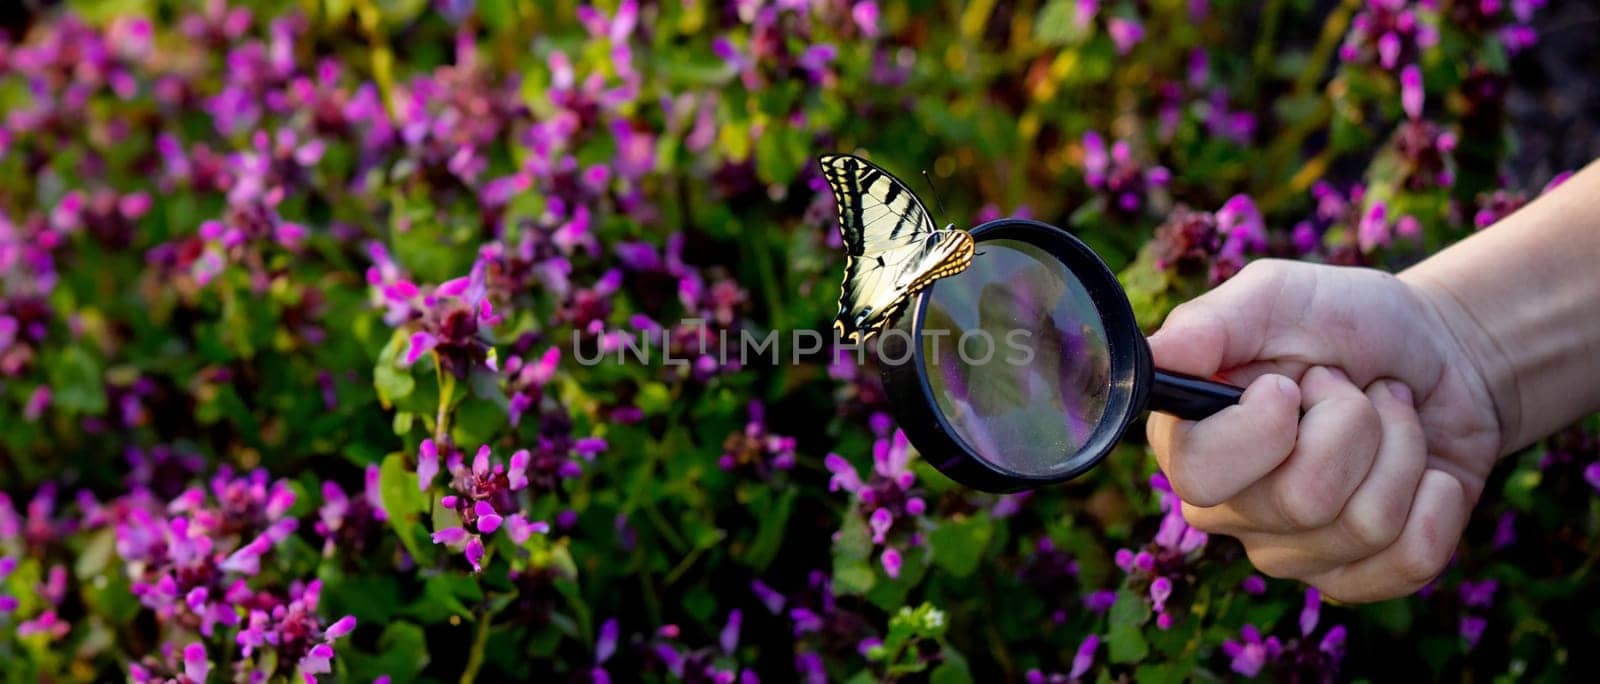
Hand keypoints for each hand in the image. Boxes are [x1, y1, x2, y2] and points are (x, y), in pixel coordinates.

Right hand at [1145, 259, 1503, 601]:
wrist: (1441, 353)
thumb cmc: (1346, 322)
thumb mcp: (1276, 297)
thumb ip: (1211, 322)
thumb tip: (1155, 355)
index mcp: (1191, 440)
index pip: (1201, 474)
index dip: (1264, 429)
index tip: (1290, 383)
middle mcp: (1229, 507)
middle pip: (1302, 502)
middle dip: (1354, 425)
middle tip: (1352, 390)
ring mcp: (1291, 550)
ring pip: (1366, 527)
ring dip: (1403, 449)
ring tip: (1391, 415)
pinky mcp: (1357, 575)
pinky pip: (1411, 561)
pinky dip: (1438, 500)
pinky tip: (1426, 471)